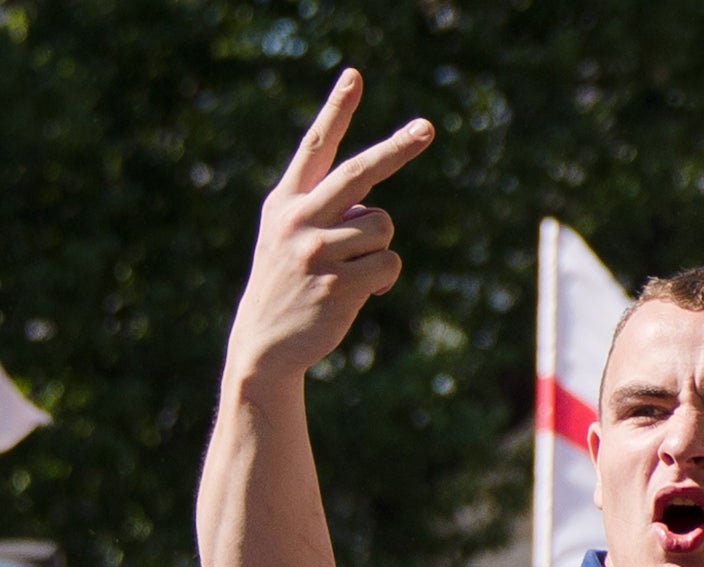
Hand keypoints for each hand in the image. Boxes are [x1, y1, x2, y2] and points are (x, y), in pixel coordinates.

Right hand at [224, 69, 433, 381]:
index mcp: (285, 201)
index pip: (315, 146)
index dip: (336, 109)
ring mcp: (317, 250)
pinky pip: (390, 263)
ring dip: (380, 249)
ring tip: (353, 271)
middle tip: (428, 128)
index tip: (355, 75)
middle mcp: (297, 218)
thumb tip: (373, 213)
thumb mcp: (290, 238)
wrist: (265, 343)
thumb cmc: (289, 284)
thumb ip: (324, 213)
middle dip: (397, 148)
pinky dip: (386, 278)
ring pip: (384, 227)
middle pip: (360, 172)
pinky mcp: (338, 283)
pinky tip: (364, 292)